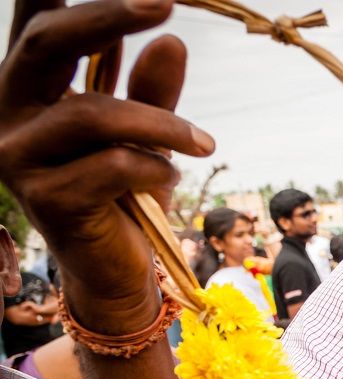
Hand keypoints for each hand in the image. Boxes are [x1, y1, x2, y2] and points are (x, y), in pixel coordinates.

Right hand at [0, 0, 214, 332]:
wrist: (115, 267)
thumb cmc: (126, 192)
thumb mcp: (145, 134)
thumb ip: (152, 90)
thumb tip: (171, 42)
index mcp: (28, 89)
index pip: (33, 23)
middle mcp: (8, 114)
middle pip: (44, 44)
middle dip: (108, 16)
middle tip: (166, 5)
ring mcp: (19, 158)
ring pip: (91, 114)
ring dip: (160, 123)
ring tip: (203, 142)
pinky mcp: (44, 200)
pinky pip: (111, 166)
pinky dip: (152, 168)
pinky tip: (166, 179)